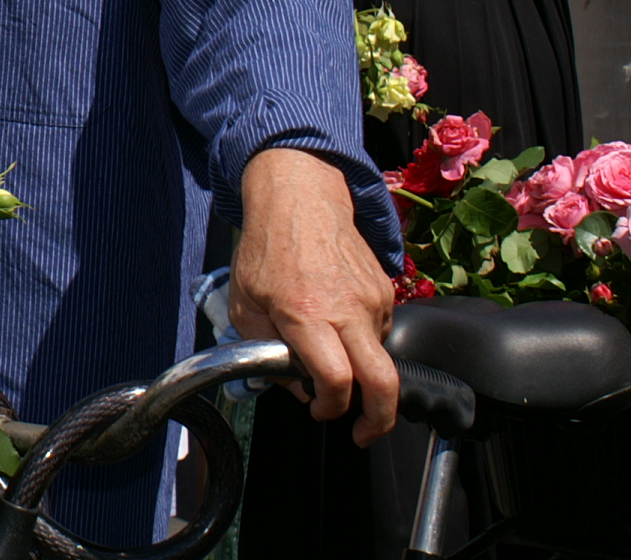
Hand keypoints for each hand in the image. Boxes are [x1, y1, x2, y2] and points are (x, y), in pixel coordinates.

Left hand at [229, 148, 397, 443]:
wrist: (300, 198)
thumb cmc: (266, 250)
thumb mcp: (245, 304)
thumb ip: (265, 352)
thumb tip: (295, 388)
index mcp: (307, 315)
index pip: (335, 380)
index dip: (330, 406)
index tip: (319, 409)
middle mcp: (348, 310)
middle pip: (383, 383)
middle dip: (380, 419)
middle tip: (365, 432)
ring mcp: (373, 299)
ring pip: (378, 356)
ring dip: (359, 367)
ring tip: (327, 344)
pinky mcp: (385, 289)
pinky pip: (379, 330)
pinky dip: (361, 339)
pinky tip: (335, 318)